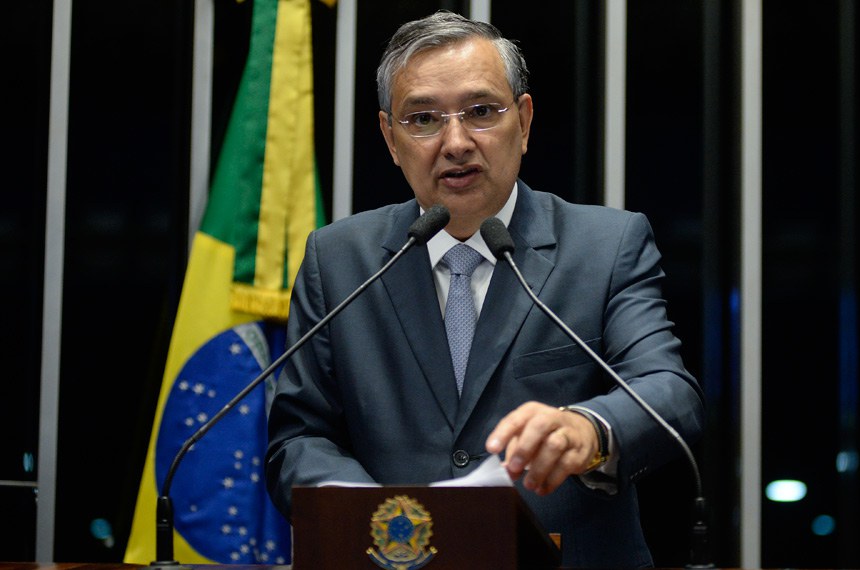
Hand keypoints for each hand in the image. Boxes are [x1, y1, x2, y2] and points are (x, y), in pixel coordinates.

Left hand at [485, 401, 600, 495]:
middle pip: (538, 427)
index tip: (491, 449)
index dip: (503, 433)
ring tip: (528, 485)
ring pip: (554, 446)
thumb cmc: (546, 434)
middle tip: (514, 469)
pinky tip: (541, 489)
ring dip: (539, 468)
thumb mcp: (528, 434)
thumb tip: (505, 470)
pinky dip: (552, 480)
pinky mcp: (579, 452)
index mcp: (532, 412)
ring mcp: (568, 433)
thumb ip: (514, 450)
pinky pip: (566, 465)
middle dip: (524, 449)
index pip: (516, 419)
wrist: (584, 432)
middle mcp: (551, 418)